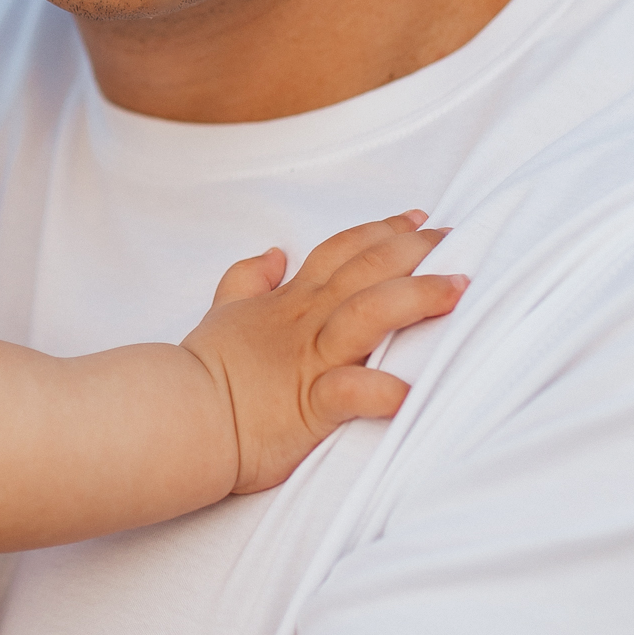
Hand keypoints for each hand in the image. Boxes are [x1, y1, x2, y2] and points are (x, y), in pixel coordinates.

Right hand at [181, 214, 464, 491]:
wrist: (178, 415)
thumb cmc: (206, 371)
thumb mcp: (223, 311)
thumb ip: (248, 278)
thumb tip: (274, 251)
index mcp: (292, 302)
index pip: (343, 251)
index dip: (382, 231)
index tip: (419, 219)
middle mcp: (308, 323)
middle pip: (367, 270)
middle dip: (414, 250)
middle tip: (455, 239)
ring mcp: (311, 362)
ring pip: (369, 315)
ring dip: (415, 298)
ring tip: (455, 290)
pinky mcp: (311, 407)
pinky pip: (350, 393)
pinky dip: (380, 391)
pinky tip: (409, 392)